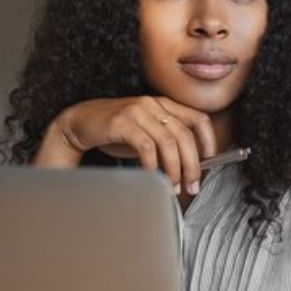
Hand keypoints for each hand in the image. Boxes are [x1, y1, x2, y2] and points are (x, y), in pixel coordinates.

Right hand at [34, 96, 216, 193]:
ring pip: (168, 141)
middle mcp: (153, 104)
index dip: (209, 139)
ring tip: (173, 185)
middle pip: (185, 134)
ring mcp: (137, 111)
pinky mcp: (122, 122)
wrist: (79, 123)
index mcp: (163, 104)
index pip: (198, 118)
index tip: (211, 160)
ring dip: (174, 168)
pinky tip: (152, 176)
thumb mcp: (146, 134)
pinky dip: (153, 165)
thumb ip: (166, 143)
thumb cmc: (114, 132)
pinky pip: (146, 146)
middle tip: (192, 185)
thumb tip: (189, 166)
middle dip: (192, 164)